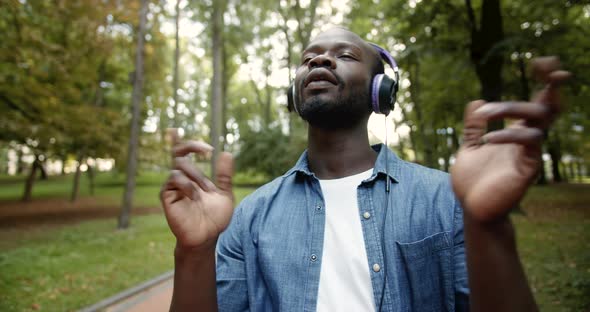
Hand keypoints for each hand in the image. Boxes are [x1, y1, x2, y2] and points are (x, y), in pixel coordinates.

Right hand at [160, 140, 233, 250]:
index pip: (185, 153)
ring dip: (196, 174)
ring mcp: (172, 187)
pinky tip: (195, 196)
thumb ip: (224, 176)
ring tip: (204, 191)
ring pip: (178, 165)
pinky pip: (173, 179)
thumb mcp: (224, 194)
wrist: (207, 237)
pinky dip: (187, 185)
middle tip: (207, 150)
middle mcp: (181, 179)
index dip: (192, 144)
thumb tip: (227, 153)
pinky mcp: (166, 196)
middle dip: (194, 149)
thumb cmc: (215, 218)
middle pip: (179, 152)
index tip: (208, 148)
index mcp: (193, 177)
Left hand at [451, 57, 569, 221]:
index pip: (536, 103)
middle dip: (548, 85)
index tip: (543, 61)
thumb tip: (476, 102)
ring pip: (539, 121)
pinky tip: (487, 139)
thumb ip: (473, 127)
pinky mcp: (527, 168)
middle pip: (547, 107)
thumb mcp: (469, 148)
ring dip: (513, 109)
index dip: (544, 82)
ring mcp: (530, 153)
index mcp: (515, 133)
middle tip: (544, 67)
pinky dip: (508, 135)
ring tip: (486, 113)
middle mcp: (527, 140)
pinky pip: (527, 143)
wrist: (473, 209)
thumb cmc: (473, 181)